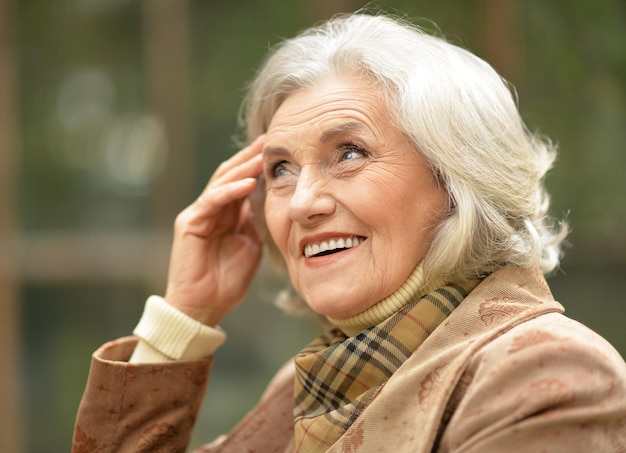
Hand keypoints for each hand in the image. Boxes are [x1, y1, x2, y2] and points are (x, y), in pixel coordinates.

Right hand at [164, 136, 264, 325]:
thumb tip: (268, 202)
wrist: (204, 307)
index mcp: (225, 214)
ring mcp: (198, 214)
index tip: (277, 151)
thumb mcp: (250, 246)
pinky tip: (248, 183)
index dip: (257, 166)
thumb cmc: (227, 281)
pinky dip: (230, 191)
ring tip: (261, 156)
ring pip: (221, 182)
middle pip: (230, 175)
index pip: (241, 182)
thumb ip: (254, 223)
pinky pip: (212, 201)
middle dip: (249, 157)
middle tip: (269, 141)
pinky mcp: (190, 224)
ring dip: (242, 168)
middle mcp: (210, 209)